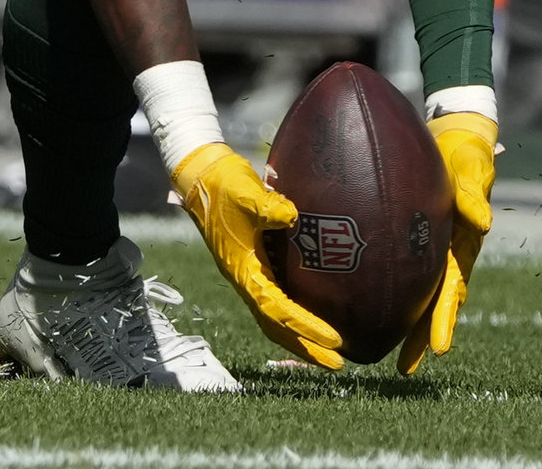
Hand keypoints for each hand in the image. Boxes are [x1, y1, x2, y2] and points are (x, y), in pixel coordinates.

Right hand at [170, 141, 343, 368]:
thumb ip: (267, 207)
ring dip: (301, 337)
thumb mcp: (246, 194)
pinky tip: (317, 314)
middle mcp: (246, 280)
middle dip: (305, 347)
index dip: (305, 327)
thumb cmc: (224, 186)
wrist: (202, 178)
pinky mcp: (256, 266)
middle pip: (276, 327)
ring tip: (331, 351)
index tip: (334, 339)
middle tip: (338, 363)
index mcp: (243, 271)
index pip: (276, 309)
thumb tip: (293, 216)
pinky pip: (277, 300)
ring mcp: (250, 275)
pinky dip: (296, 315)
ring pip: (275, 318)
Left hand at [399, 112, 496, 373]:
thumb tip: (482, 222)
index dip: (445, 319)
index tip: (440, 348)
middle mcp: (445, 252)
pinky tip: (360, 300)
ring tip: (382, 352)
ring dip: (403, 322)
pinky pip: (398, 265)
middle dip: (420, 336)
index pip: (452, 289)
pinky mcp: (411, 236)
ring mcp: (428, 246)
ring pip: (414, 291)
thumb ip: (475, 193)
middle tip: (404, 368)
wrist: (455, 134)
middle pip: (432, 302)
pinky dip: (385, 285)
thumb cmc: (466, 152)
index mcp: (462, 245)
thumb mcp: (474, 167)